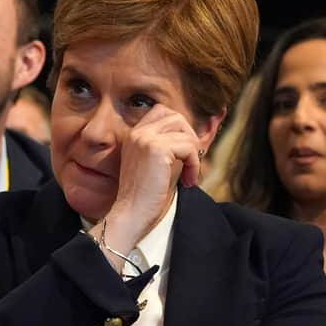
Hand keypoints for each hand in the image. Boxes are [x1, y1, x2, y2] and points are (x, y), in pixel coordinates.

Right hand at [98, 104, 200, 251]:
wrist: (131, 213)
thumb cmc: (145, 196)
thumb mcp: (157, 164)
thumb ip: (169, 147)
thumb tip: (194, 138)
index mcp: (134, 134)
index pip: (161, 112)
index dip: (179, 129)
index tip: (184, 153)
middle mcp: (138, 132)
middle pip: (175, 116)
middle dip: (189, 137)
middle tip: (190, 162)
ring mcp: (146, 139)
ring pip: (184, 131)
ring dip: (194, 153)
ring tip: (189, 174)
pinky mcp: (156, 149)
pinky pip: (188, 147)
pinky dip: (194, 164)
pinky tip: (188, 181)